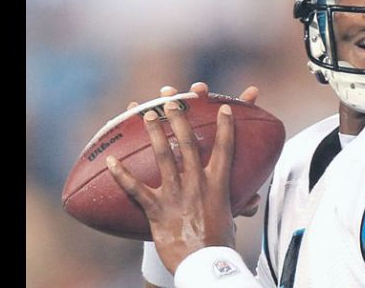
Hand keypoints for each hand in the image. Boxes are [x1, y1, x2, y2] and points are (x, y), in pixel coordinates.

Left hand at [106, 82, 259, 272]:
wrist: (204, 264)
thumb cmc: (219, 242)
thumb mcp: (233, 219)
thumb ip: (243, 203)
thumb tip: (254, 198)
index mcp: (217, 184)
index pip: (224, 149)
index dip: (225, 126)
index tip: (223, 108)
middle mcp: (197, 184)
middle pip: (189, 143)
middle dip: (180, 119)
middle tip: (172, 100)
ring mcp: (176, 195)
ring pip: (164, 157)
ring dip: (154, 133)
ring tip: (146, 114)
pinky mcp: (157, 209)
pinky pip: (136, 189)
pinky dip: (121, 175)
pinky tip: (110, 161)